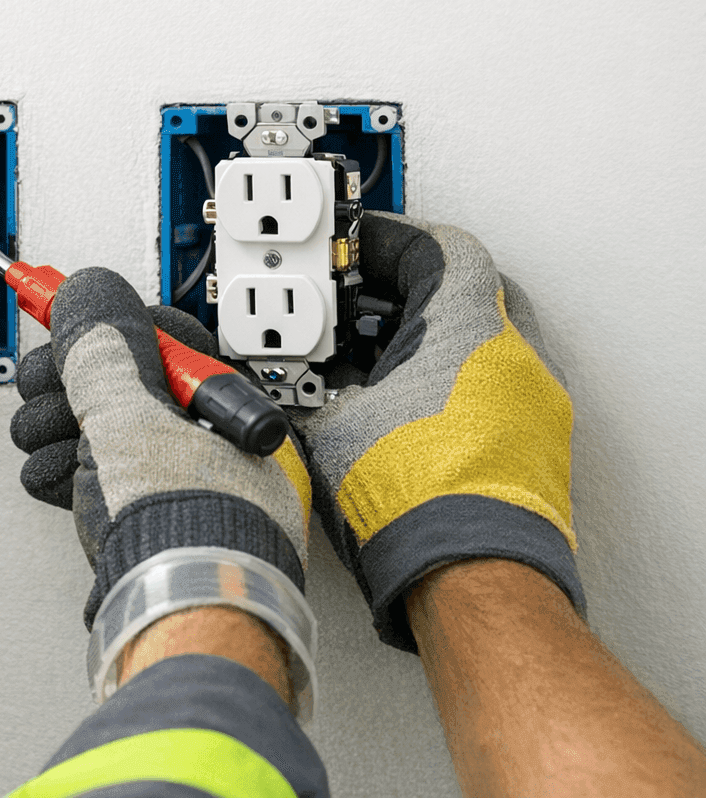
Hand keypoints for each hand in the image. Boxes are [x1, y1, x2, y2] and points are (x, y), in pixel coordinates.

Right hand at [8, 268, 311, 626]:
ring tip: (44, 436)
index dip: (104, 325)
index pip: (158, 336)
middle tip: (45, 384)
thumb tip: (89, 295)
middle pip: (120, 383)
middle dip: (69, 384)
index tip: (61, 311)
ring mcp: (174, 482)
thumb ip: (103, 350)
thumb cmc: (186, 529)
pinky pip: (98, 475)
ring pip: (101, 429)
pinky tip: (54, 475)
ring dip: (58, 428)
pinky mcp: (144, 518)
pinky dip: (67, 471)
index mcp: (224, 403)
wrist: (178, 617)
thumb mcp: (131, 416)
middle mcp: (208, 439)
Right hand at [292, 210, 580, 649]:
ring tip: (382, 365)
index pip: (439, 246)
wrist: (471, 579)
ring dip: (436, 343)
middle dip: (413, 292)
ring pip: (486, 344)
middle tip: (366, 305)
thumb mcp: (328, 426)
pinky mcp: (536, 450)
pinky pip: (496, 393)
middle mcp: (514, 356)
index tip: (360, 246)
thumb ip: (312, 388)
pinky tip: (410, 416)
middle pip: (470, 289)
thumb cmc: (414, 500)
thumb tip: (280, 391)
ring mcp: (534, 405)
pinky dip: (455, 388)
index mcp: (466, 325)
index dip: (391, 239)